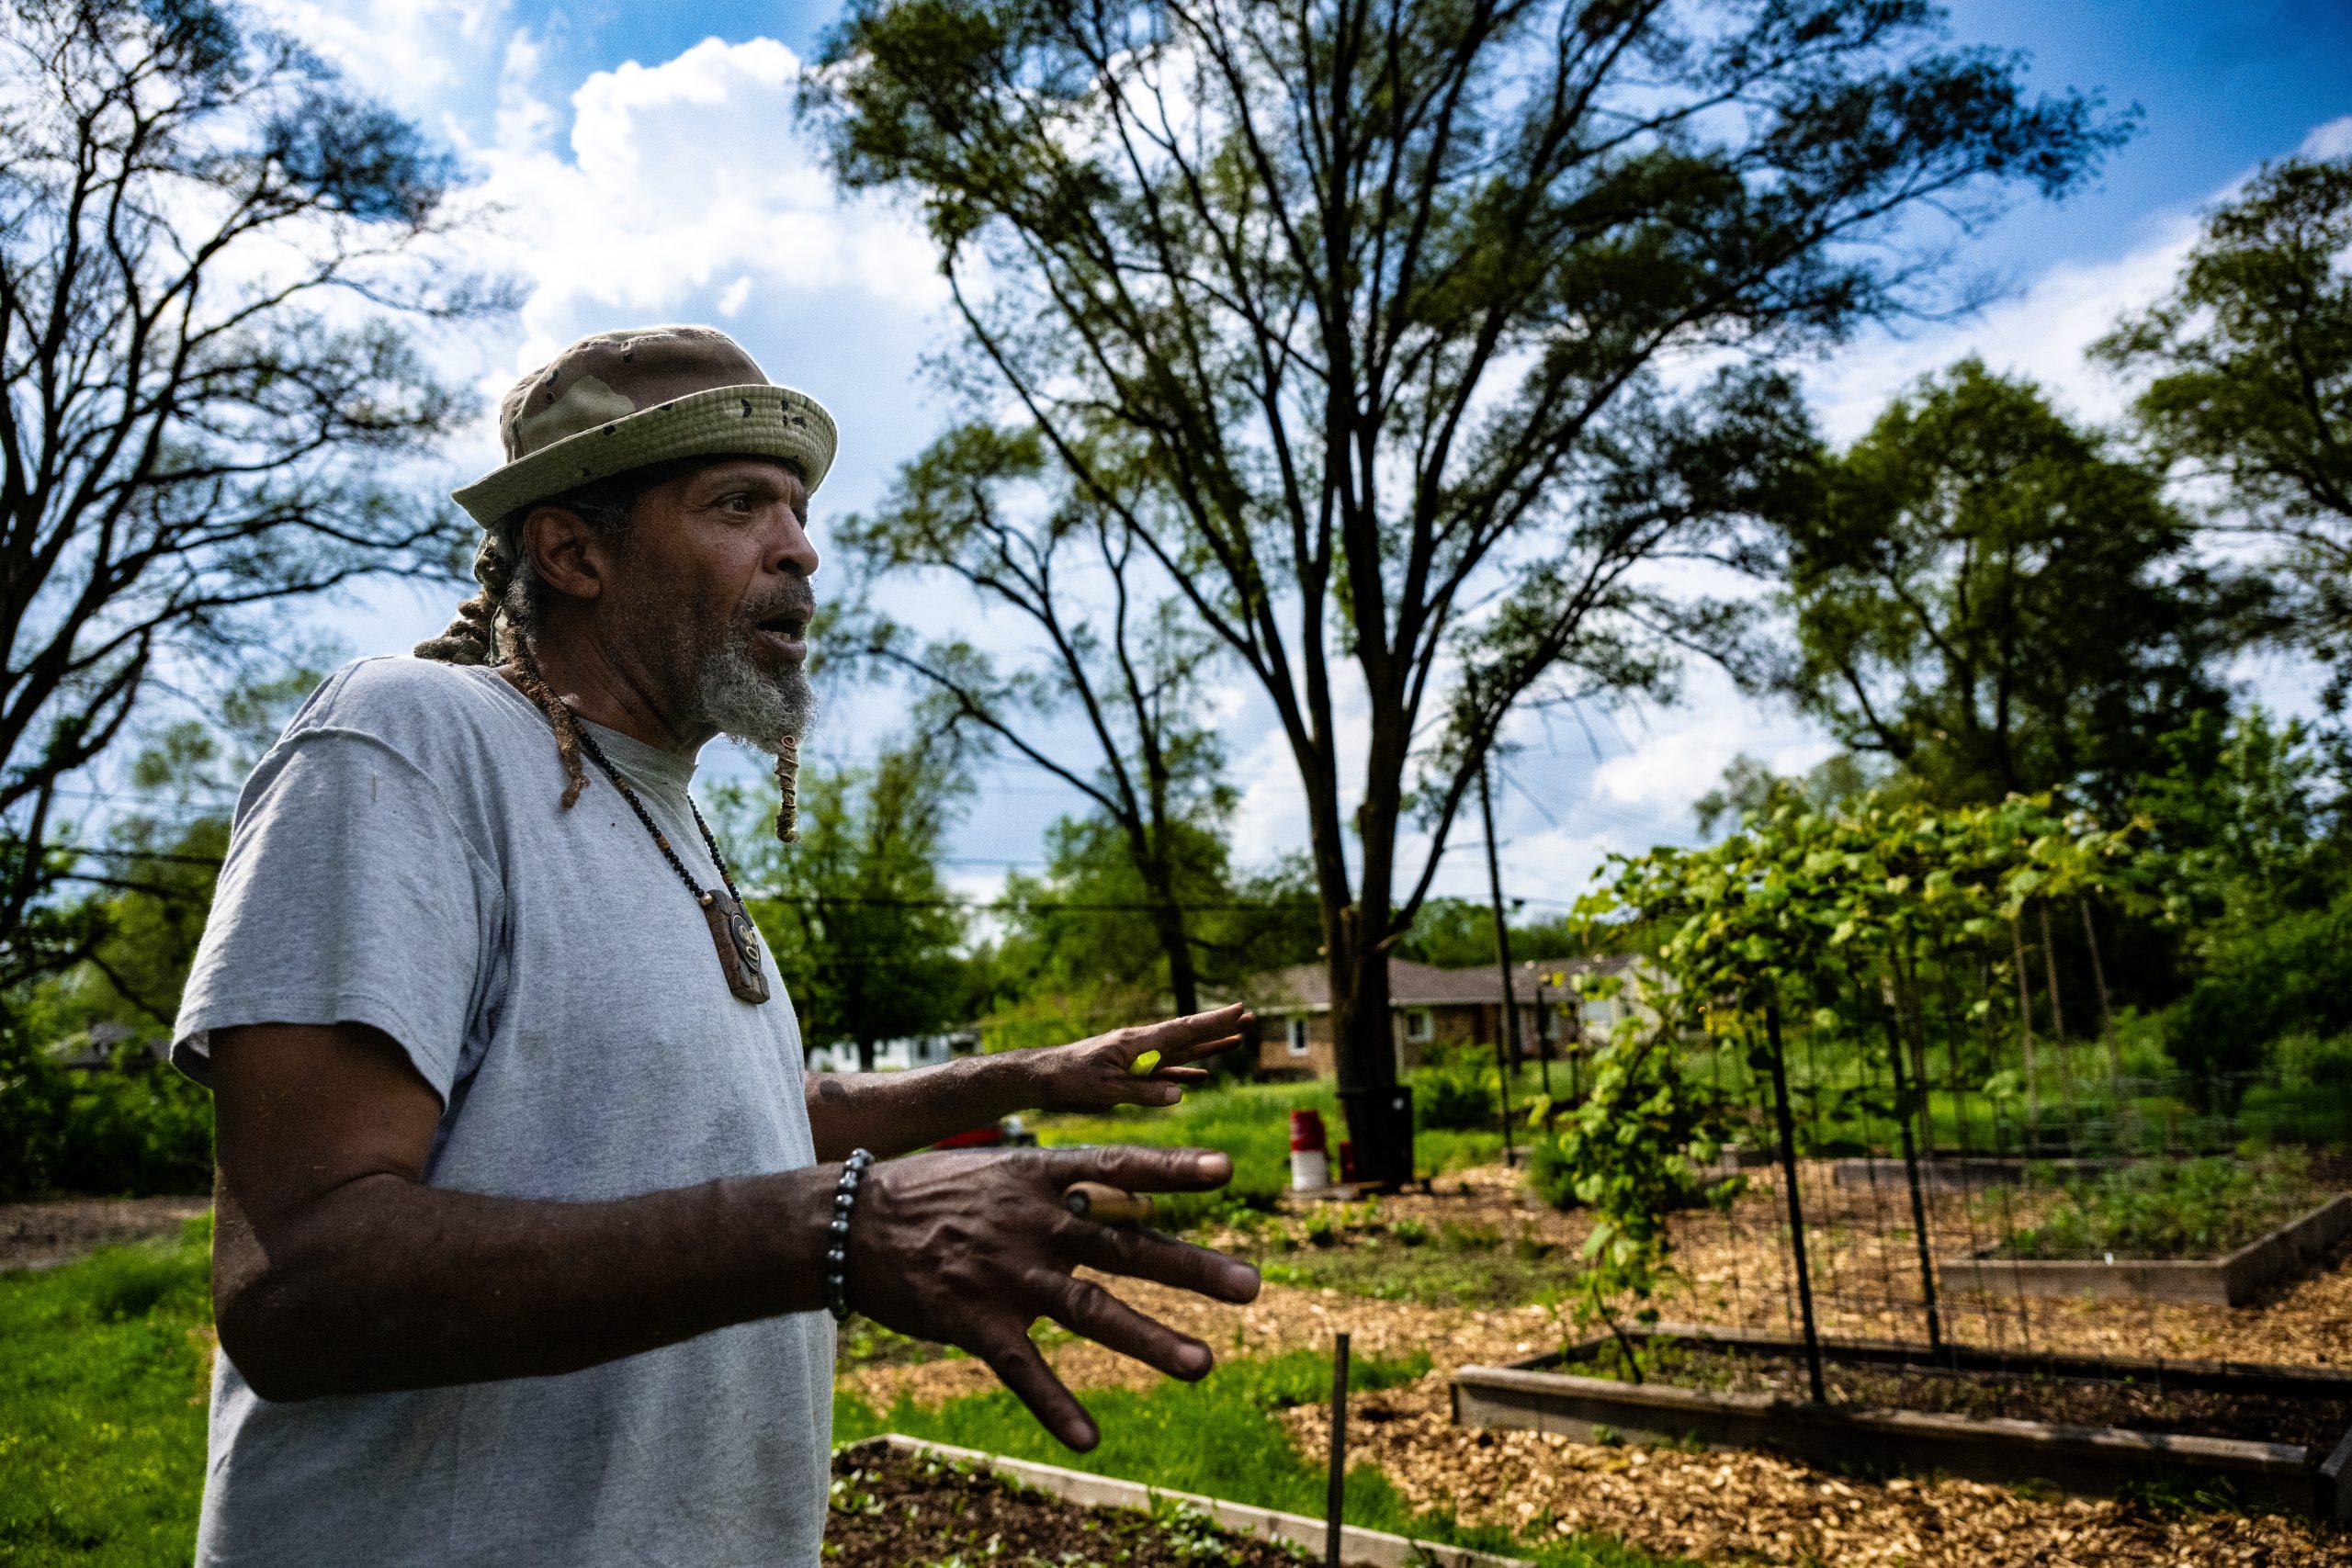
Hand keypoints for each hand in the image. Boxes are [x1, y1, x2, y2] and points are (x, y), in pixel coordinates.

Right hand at [842, 1144, 1260, 1448]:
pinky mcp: (974, 1322)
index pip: (1116, 1167)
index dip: (1170, 1169)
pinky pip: (1022, 1370)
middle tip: (1252, 1287)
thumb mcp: (996, 1170)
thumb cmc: (931, 1192)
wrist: (848, 1223)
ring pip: (1089, 1310)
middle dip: (1190, 1268)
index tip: (1227, 1169)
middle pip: (1125, 1247)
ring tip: (1203, 1364)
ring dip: (1149, 1339)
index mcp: (1037, 1178)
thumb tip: (1117, 1186)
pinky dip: (1055, 1406)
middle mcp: (1032, 1224)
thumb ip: (1057, 1185)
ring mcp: (1005, 1275)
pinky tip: (1090, 1438)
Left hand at [1027, 1003, 1254, 1112]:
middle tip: (1250, 1020)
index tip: (1239, 1008)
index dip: (1213, 1022)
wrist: (1040, 1079)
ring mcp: (1137, 1059)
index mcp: (1137, 1043)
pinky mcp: (1129, 1073)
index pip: (1183, 1030)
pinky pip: (1164, 1073)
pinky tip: (1200, 1077)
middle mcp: (1141, 1046)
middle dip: (1220, 1029)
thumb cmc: (1069, 1080)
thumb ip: (1143, 1092)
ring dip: (1208, 1049)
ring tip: (1236, 1042)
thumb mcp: (1106, 1090)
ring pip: (1181, 1053)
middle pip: (1188, 1037)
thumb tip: (1179, 1094)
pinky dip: (1184, 1074)